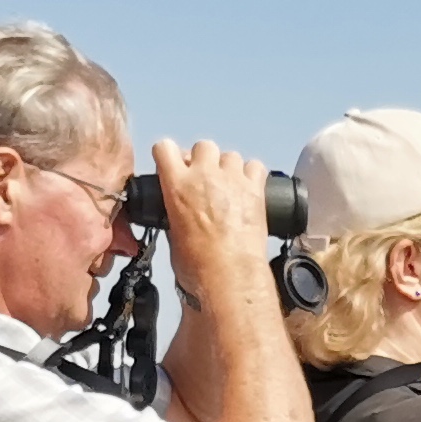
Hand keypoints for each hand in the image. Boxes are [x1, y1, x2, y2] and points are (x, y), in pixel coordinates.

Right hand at [146, 140, 271, 262]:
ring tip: (230, 187)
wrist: (229, 275)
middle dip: (204, 159)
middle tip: (206, 179)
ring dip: (229, 167)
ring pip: (231, 155)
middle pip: (203, 146)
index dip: (169, 155)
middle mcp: (203, 175)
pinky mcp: (255, 189)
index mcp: (176, 185)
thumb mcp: (173, 234)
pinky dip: (252, 175)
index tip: (174, 165)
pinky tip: (250, 189)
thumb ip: (175, 212)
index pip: (164, 148)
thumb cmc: (197, 264)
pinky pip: (255, 166)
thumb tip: (180, 211)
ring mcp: (231, 179)